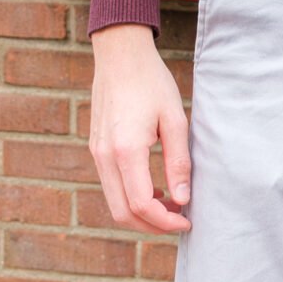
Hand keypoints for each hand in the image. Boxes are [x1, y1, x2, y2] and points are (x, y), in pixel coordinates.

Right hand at [88, 23, 192, 233]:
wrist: (119, 55)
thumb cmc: (151, 82)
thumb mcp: (174, 119)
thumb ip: (178, 161)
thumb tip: (183, 198)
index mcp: (125, 150)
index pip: (141, 204)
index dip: (165, 221)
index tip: (187, 220)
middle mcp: (104, 156)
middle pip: (122, 213)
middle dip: (152, 226)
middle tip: (179, 219)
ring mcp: (96, 153)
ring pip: (114, 202)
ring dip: (141, 213)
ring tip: (170, 205)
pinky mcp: (95, 149)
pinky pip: (110, 186)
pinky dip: (130, 198)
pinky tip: (154, 189)